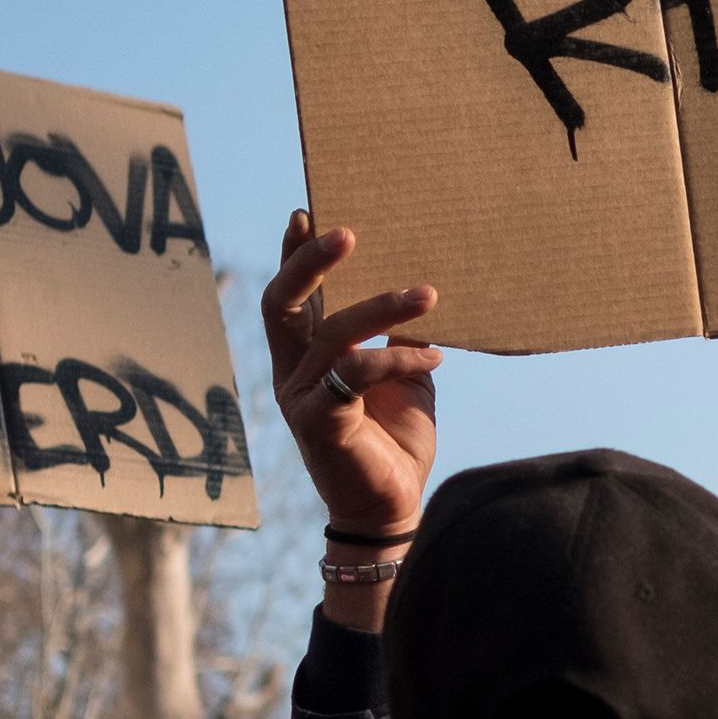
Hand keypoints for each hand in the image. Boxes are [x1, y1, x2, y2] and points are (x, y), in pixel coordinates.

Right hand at [266, 214, 441, 625]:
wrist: (392, 507)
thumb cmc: (395, 441)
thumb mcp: (402, 377)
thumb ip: (397, 338)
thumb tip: (418, 293)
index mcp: (306, 358)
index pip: (292, 298)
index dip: (295, 255)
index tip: (305, 211)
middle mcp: (293, 373)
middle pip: (284, 304)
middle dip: (311, 262)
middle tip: (347, 231)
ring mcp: (301, 398)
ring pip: (334, 333)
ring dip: (384, 307)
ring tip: (428, 294)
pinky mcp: (319, 422)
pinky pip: (356, 373)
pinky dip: (397, 358)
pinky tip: (433, 354)